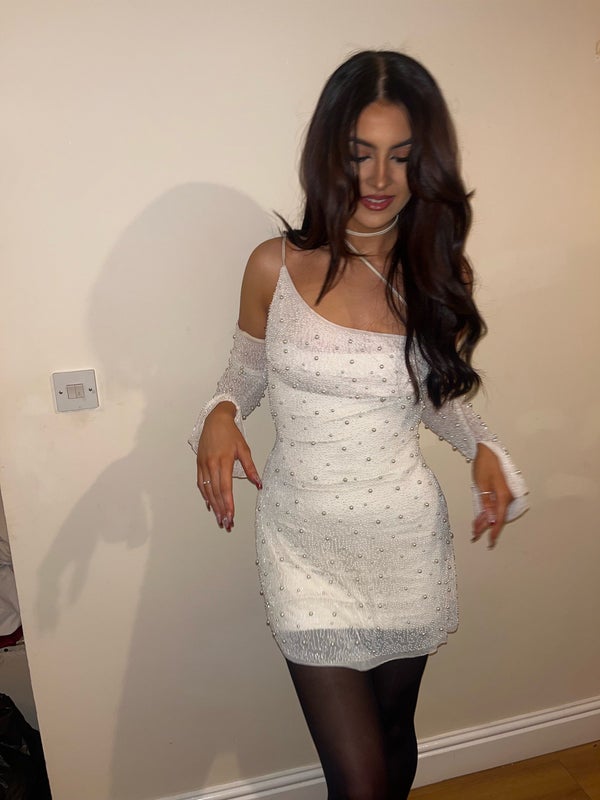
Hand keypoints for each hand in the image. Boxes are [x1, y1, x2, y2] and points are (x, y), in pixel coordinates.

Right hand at [196, 402, 261, 531]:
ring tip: (219, 518)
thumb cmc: (231, 433)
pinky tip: (209, 504)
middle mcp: (211, 464)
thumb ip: (250, 468)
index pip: (225, 487)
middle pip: (215, 492)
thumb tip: (259, 484)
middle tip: (225, 523)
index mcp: (224, 460)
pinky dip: (205, 495)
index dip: (228, 504)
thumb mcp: (244, 449)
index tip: (231, 515)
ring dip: (213, 506)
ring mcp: (203, 464)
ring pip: (207, 490)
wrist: (215, 419)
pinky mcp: (199, 464)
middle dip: (221, 510)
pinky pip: (200, 483)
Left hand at [471, 443, 512, 548]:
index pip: (500, 519)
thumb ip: (486, 503)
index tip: (490, 542)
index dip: (494, 531)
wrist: (487, 451)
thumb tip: (491, 520)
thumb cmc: (484, 465)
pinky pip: (493, 505)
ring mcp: (503, 495)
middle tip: (474, 537)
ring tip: (474, 530)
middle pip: (497, 517)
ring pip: (494, 512)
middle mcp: (506, 497)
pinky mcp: (499, 492)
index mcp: (504, 496)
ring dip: (484, 520)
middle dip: (486, 527)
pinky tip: (478, 519)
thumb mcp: (482, 485)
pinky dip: (486, 512)